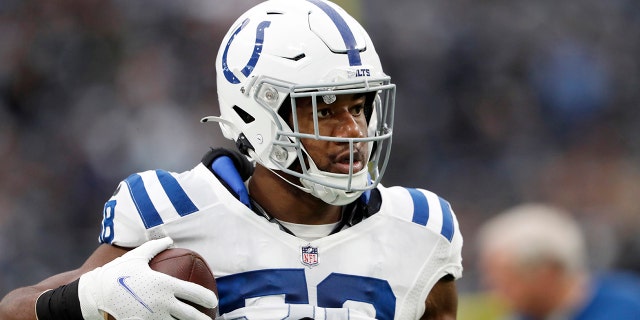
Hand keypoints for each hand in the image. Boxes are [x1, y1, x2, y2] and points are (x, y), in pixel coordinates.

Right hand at [77, 237, 217, 319]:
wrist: (94, 294)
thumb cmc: (117, 273)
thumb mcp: (137, 256)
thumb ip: (155, 247)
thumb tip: (169, 239)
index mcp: (164, 284)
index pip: (194, 293)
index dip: (208, 298)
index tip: (213, 301)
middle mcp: (162, 303)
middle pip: (191, 316)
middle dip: (204, 319)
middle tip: (210, 319)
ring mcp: (152, 318)